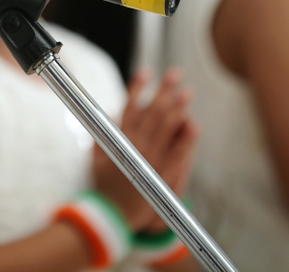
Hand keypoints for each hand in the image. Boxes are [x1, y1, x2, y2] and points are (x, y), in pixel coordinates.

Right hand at [93, 69, 198, 230]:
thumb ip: (102, 135)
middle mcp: (136, 145)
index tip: (146, 72)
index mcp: (119, 139)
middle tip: (175, 75)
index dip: (138, 88)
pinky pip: (179, 152)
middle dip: (164, 91)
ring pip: (167, 128)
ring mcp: (151, 159)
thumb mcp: (95, 157)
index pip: (129, 107)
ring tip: (186, 93)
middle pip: (153, 112)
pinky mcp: (164, 173)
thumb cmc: (104, 186)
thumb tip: (110, 114)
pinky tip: (193, 124)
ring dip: (178, 108)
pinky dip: (187, 138)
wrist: (113, 215)